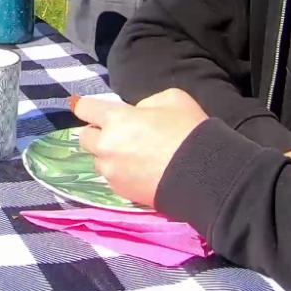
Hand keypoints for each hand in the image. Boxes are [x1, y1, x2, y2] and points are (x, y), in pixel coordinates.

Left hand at [71, 89, 209, 206]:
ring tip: (133, 155)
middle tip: (118, 134)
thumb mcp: (172, 99)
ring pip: (98, 160)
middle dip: (97, 133)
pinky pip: (111, 178)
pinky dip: (120, 173)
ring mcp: (111, 171)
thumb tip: (135, 113)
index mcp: (115, 119)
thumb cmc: (189, 131)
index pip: (84, 108)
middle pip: (84, 137)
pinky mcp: (121, 191)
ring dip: (108, 155)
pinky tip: (140, 171)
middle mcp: (106, 145)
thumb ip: (145, 103)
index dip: (88, 107)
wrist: (206, 175)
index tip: (92, 110)